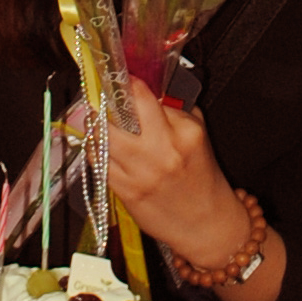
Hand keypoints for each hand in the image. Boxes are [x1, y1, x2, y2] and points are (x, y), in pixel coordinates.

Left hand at [105, 83, 249, 267]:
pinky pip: (98, 161)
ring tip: (95, 118)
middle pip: (120, 110)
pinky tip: (100, 145)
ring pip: (102, 135)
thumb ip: (175, 112)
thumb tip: (145, 92)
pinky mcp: (127, 190)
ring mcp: (142, 171)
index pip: (144, 95)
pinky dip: (95, 149)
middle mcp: (163, 150)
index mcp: (185, 132)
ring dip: (94, 123)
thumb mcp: (199, 137)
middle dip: (106, 98)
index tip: (116, 76)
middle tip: (101, 94)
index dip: (125, 82)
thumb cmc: (202, 179)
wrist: (207, 223)